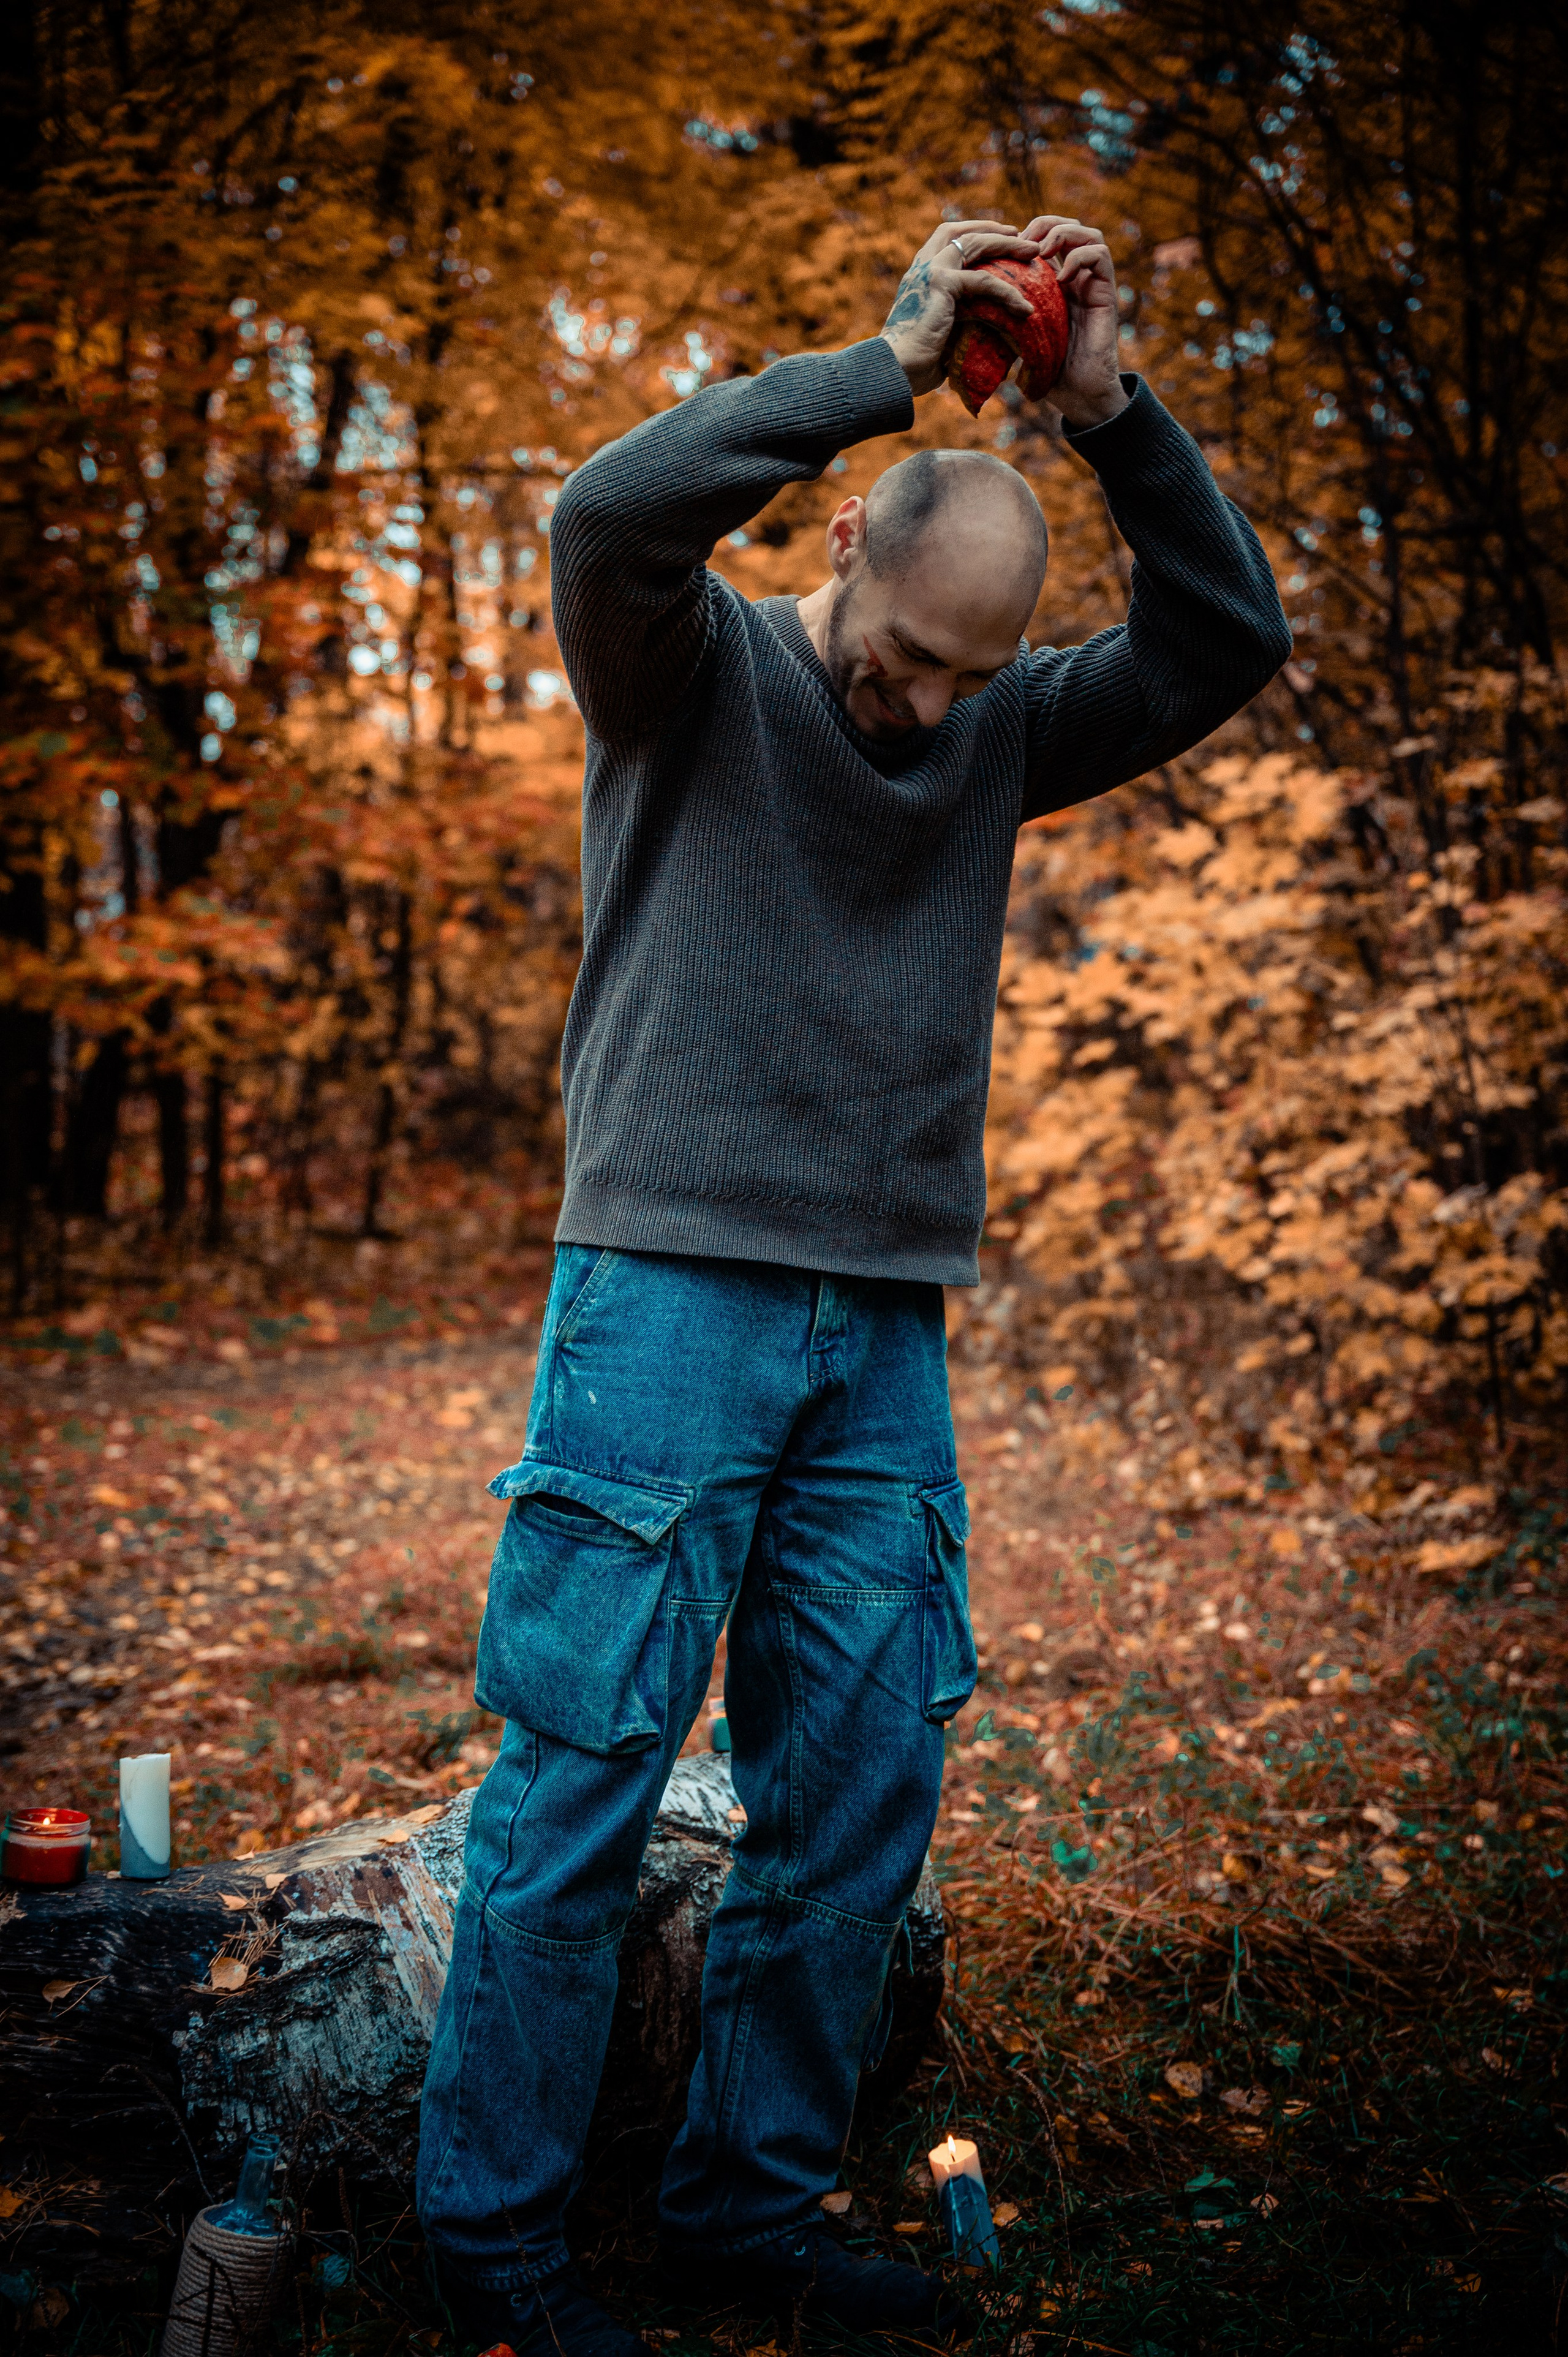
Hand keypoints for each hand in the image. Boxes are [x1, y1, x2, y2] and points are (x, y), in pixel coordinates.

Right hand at [879, 219, 1042, 396]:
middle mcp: (923, 266)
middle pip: (962, 232)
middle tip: (1019, 233)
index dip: (973, 234)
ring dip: (1008, 244)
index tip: (997, 238)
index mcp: (919, 274)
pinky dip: (1007, 292)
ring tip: (1033, 250)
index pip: (947, 240)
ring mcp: (931, 271)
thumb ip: (958, 319)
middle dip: (993, 230)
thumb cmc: (913, 363)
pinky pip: (983, 281)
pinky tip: (1025, 307)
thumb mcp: (940, 333)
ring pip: (976, 244)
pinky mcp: (942, 285)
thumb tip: (987, 328)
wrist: (893, 369)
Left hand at [1020, 213, 1127, 428]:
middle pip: (1067, 226)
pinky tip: (1060, 278)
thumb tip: (967, 305)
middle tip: (1024, 242)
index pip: (1045, 238)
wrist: (1077, 396)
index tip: (1006, 249)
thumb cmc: (1047, 370)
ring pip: (1088, 234)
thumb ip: (1003, 316)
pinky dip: (1079, 257)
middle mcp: (1076, 278)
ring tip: (1042, 252)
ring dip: (1063, 234)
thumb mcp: (1017, 336)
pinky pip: (1100, 256)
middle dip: (1044, 225)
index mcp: (1055, 283)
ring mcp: (1092, 284)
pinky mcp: (1106, 294)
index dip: (1026, 234)